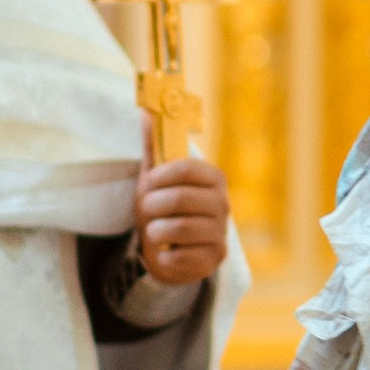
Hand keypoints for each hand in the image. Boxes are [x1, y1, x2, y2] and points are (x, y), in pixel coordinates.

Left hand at [136, 155, 230, 285]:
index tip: (149, 184)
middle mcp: (223, 203)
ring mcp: (221, 233)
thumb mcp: (157, 179)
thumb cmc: (164, 209)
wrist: (172, 251)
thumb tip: (146, 111)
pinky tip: (166, 252)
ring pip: (178, 229)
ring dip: (155, 231)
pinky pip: (179, 257)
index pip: (187, 168)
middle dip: (153, 206)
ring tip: (154, 231)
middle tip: (147, 210)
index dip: (160, 177)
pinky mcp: (214, 259)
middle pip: (180, 198)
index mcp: (214, 178)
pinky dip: (163, 257)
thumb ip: (154, 147)